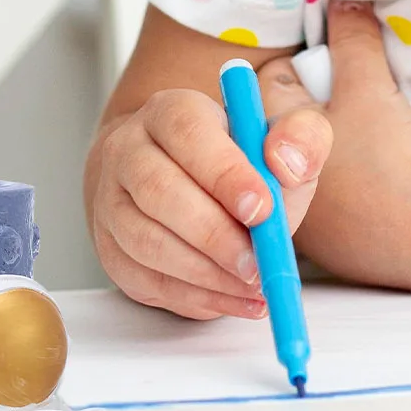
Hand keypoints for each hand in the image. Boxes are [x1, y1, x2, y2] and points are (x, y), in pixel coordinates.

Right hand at [89, 81, 331, 320]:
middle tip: (258, 263)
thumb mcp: (279, 137)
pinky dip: (196, 298)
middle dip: (215, 235)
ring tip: (253, 285)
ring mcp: (111, 201)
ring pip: (147, 242)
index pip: (188, 133)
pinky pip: (147, 281)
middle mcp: (129, 150)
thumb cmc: (238, 159)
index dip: (225, 174)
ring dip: (206, 274)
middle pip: (159, 192)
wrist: (184, 179)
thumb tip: (286, 162)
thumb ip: (300, 137)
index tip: (262, 210)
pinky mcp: (110, 249)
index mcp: (170, 111)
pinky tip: (236, 299)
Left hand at [294, 0, 410, 288]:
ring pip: (293, 157)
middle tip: (349, 103)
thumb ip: (353, 39)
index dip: (304, 70)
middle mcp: (267, 174)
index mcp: (268, 132)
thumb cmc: (386, 157)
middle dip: (307, 105)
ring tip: (362, 140)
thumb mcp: (370, 85)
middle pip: (278, 119)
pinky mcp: (318, 237)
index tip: (335, 75)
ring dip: (319, 144)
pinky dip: (336, 181)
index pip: (269, 81)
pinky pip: (318, 193)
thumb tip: (344, 0)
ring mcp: (292, 210)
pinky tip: (367, 177)